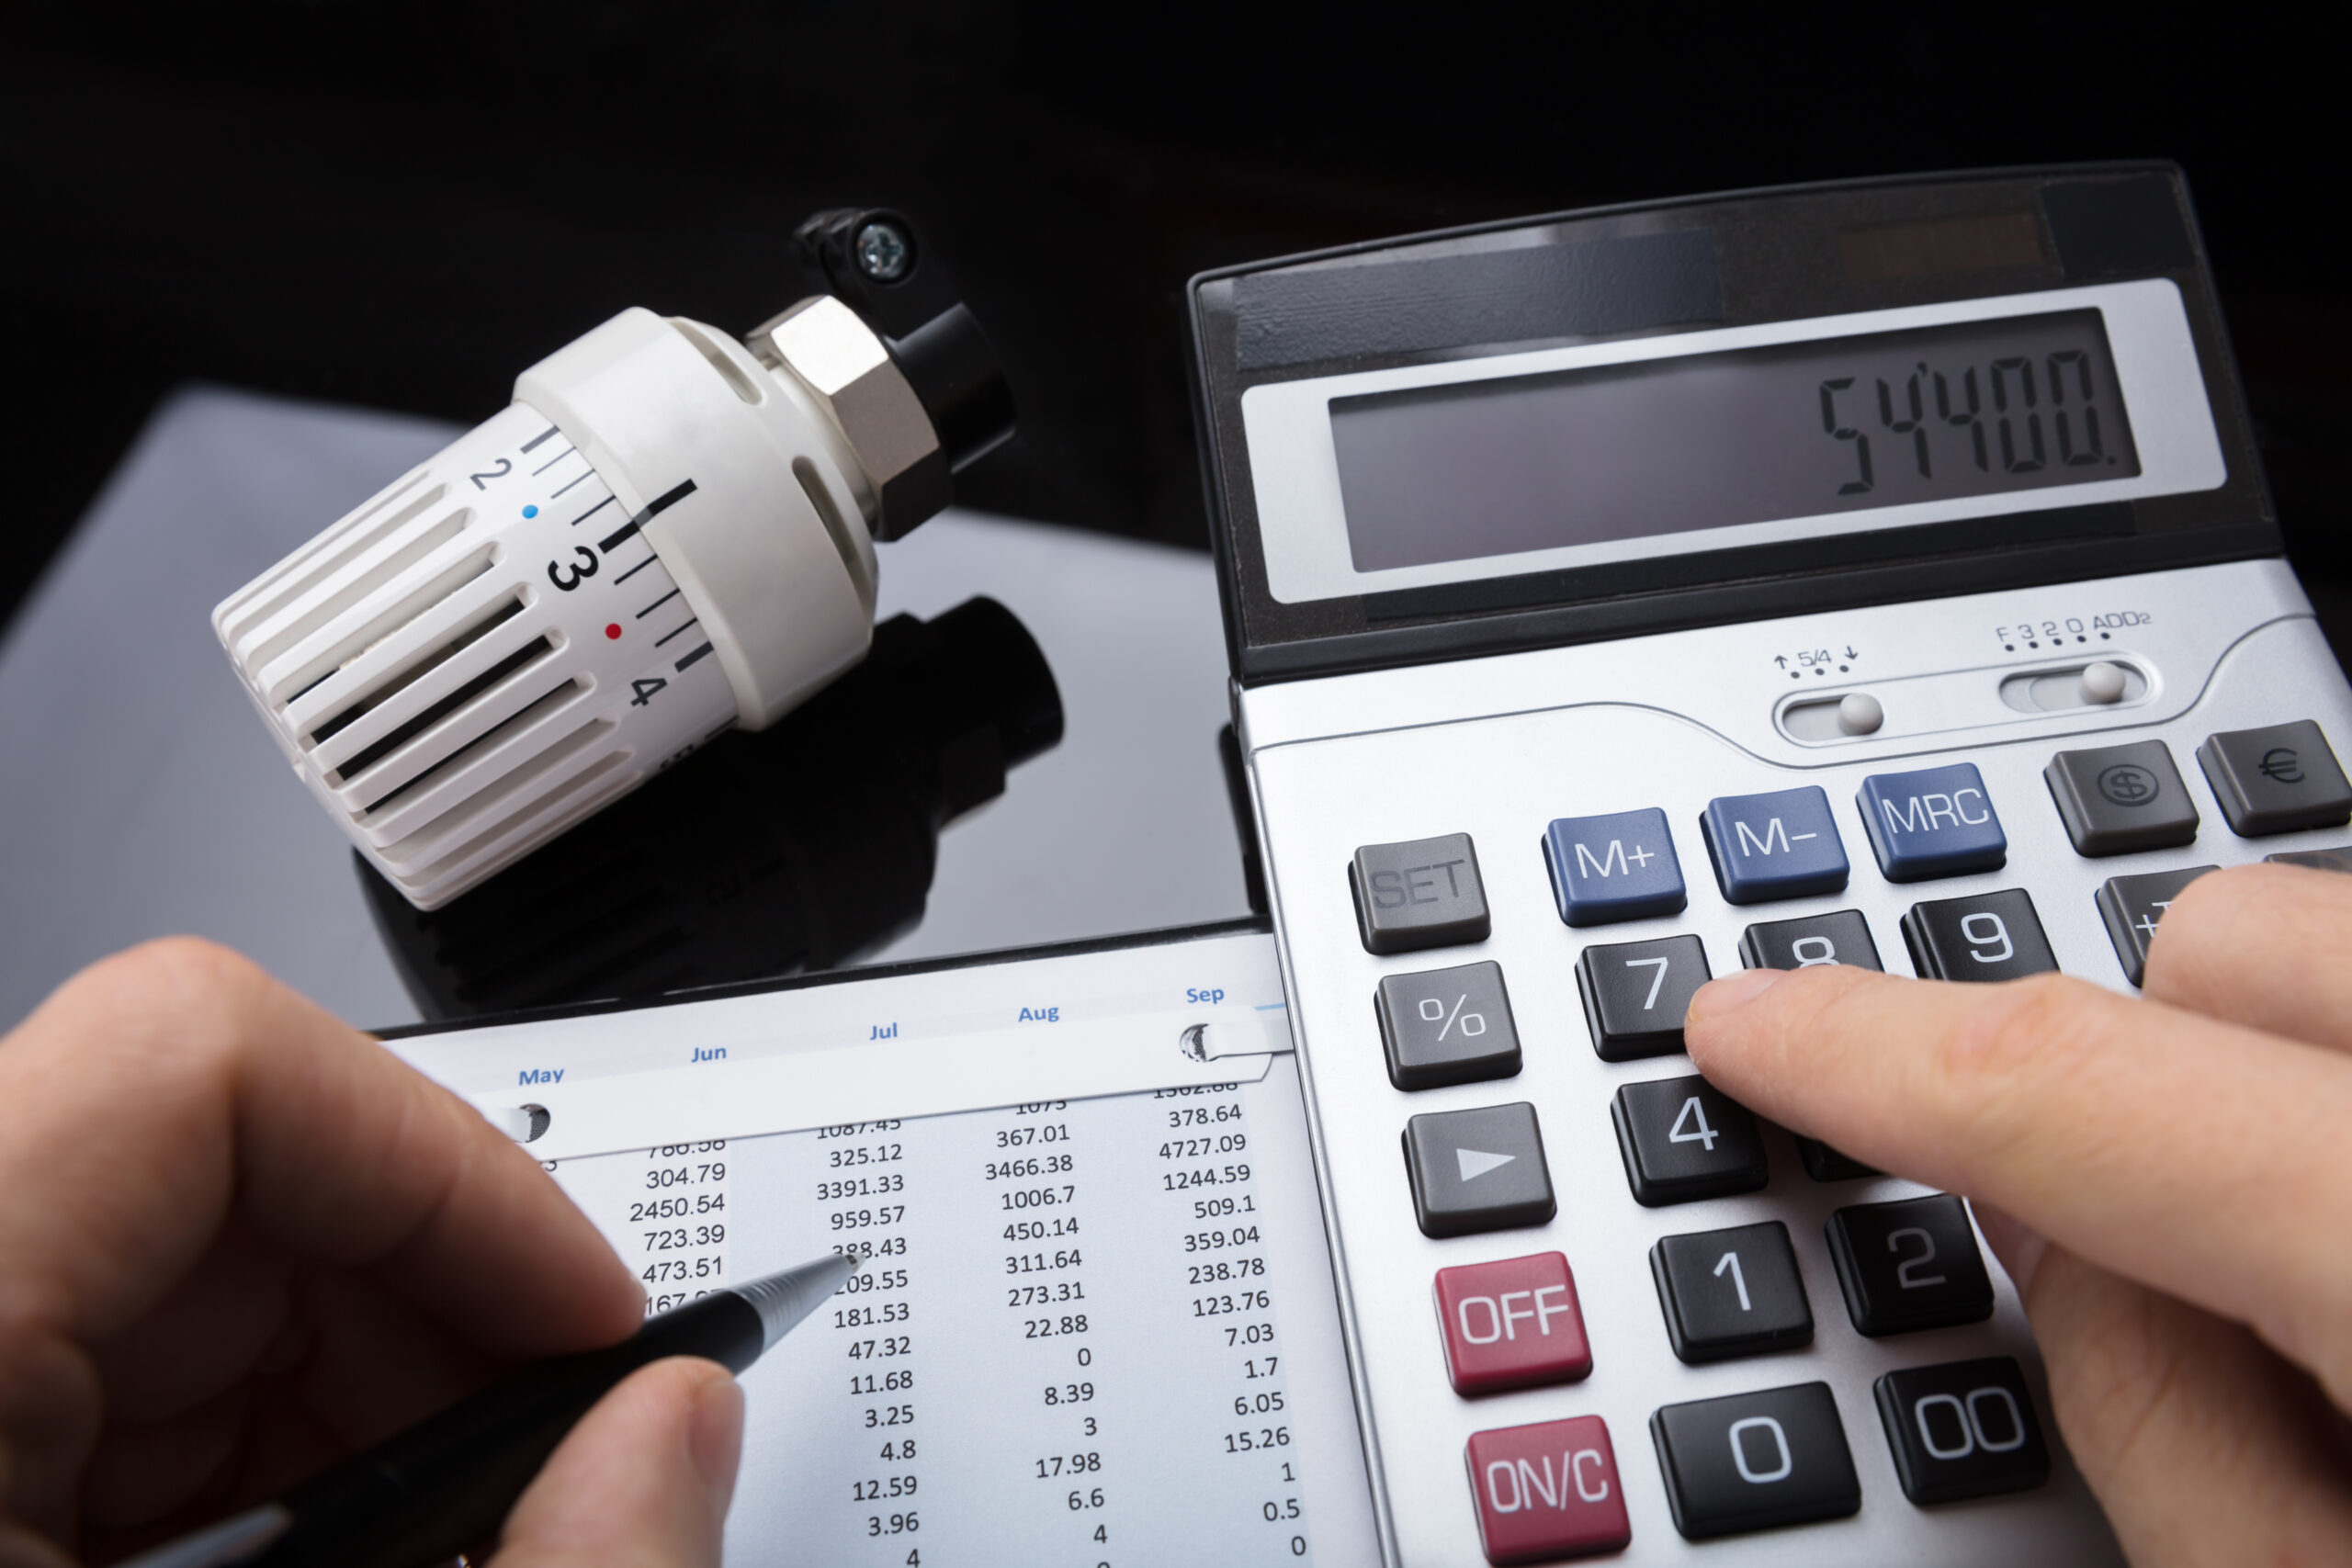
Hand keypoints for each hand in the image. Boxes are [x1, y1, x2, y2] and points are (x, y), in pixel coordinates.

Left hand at [0, 938, 741, 1567]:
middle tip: (549, 1455)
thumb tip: (673, 1432)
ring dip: (371, 1394)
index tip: (580, 1310)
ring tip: (451, 1535)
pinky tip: (336, 1553)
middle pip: (227, 1162)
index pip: (196, 1062)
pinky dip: (274, 1454)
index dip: (442, 1164)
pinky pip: (127, 1366)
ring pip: (192, 1261)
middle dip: (436, 1307)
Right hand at [1684, 863, 2351, 1566]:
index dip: (1860, 1048)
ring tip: (2293, 1258)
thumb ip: (2145, 1411)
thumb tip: (2033, 1227)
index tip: (1749, 1029)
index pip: (2064, 1079)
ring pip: (2334, 954)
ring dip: (2266, 1061)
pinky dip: (2342, 1085)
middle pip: (2230, 944)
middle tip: (2119, 1229)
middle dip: (2124, 1054)